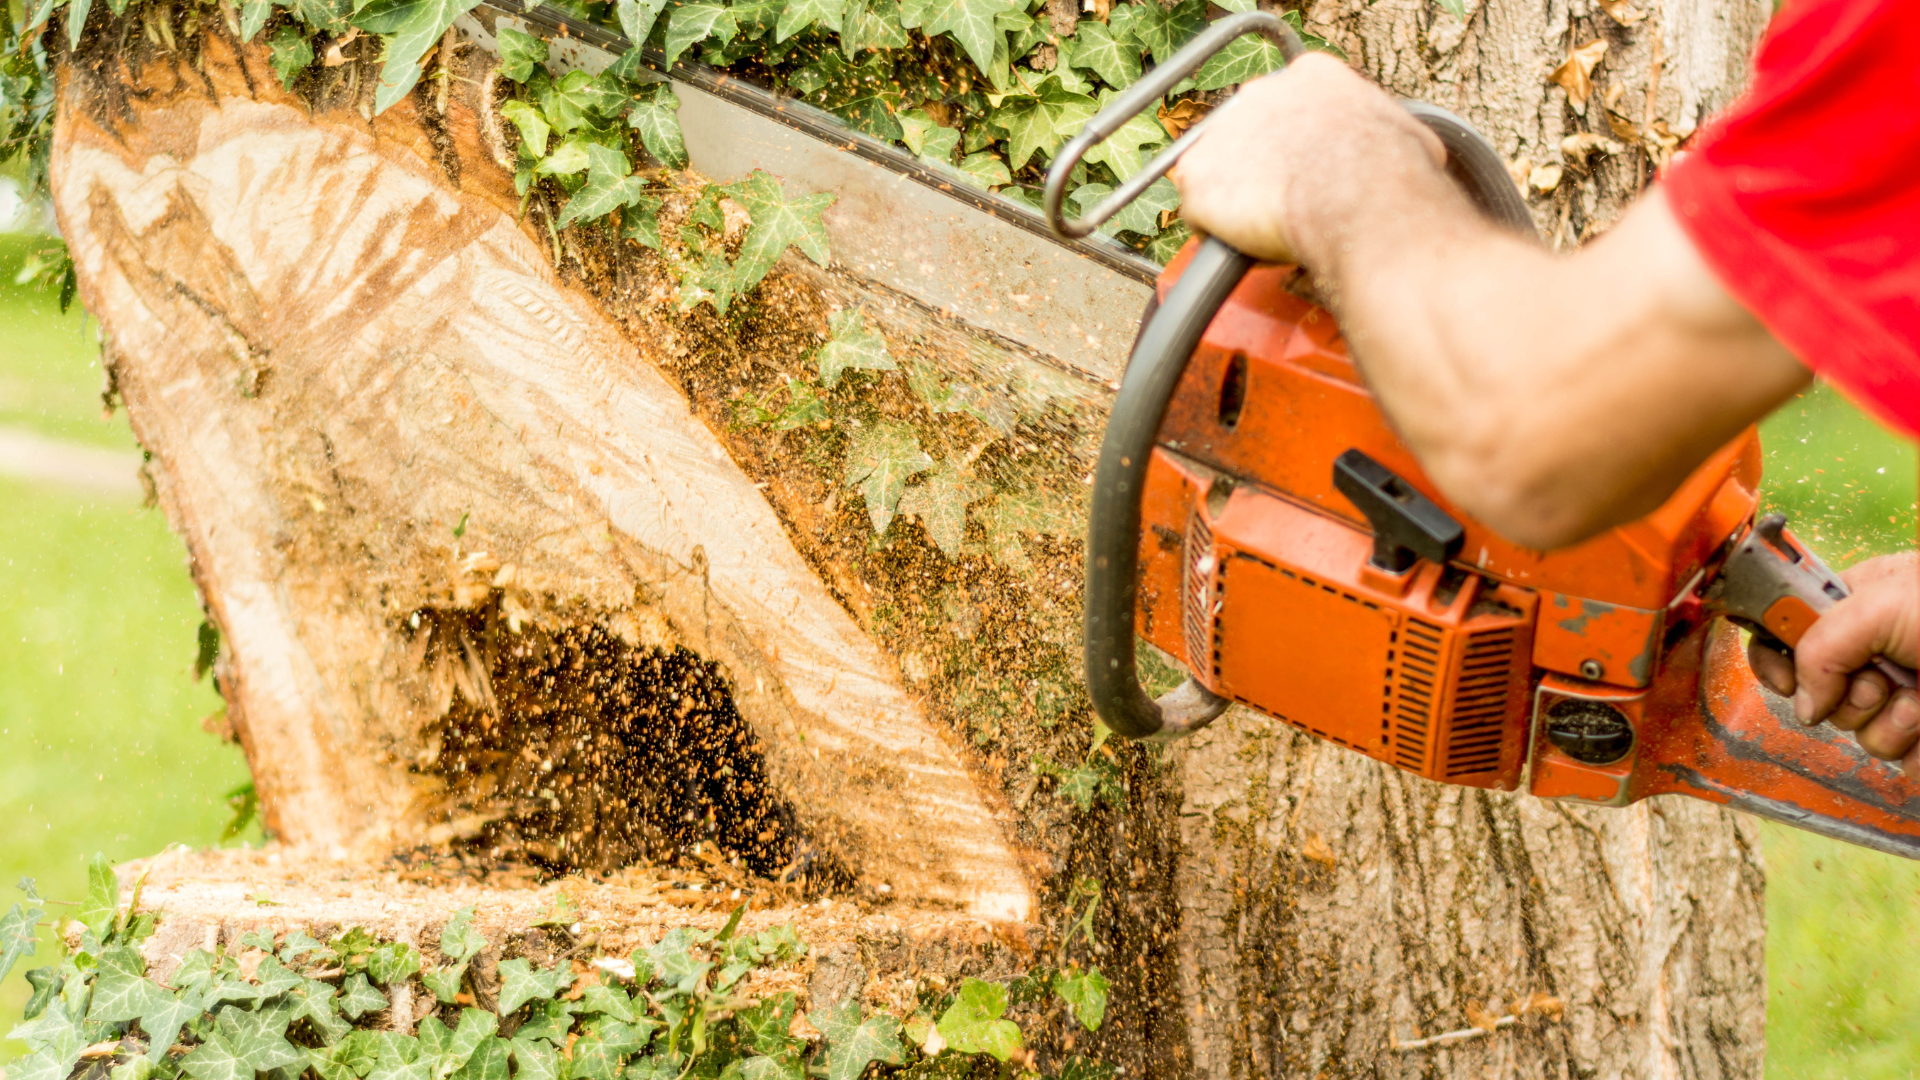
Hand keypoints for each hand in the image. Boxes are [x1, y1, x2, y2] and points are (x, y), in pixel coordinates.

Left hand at [1171, 53, 1445, 266]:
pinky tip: (1244, 245)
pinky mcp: (1197, 175)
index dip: (1296, 149)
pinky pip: (1197, 212)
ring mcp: (1221, 132)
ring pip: (1218, 174)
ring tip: (1266, 231)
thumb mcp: (1406, 136)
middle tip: (1285, 208)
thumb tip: (1399, 158)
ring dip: (1236, 203)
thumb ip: (1382, 136)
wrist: (1356, 198)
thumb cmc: (1390, 175)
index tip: (1306, 175)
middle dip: (1261, 173)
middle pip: (1247, 137)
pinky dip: (1216, 234)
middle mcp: (1259, 93)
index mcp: (1311, 78)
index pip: (1289, 109)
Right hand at [1747, 551, 1919, 775]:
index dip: (1776, 656)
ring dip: (1888, 721)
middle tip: (1883, 676)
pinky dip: (1916, 747)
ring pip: (1854, 729)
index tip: (1787, 677)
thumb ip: (1821, 645)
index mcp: (1858, 601)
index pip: (1788, 628)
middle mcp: (1875, 649)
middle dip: (1846, 691)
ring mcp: (1902, 693)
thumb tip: (1804, 704)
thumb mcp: (1883, 603)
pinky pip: (1896, 758)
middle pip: (1816, 688)